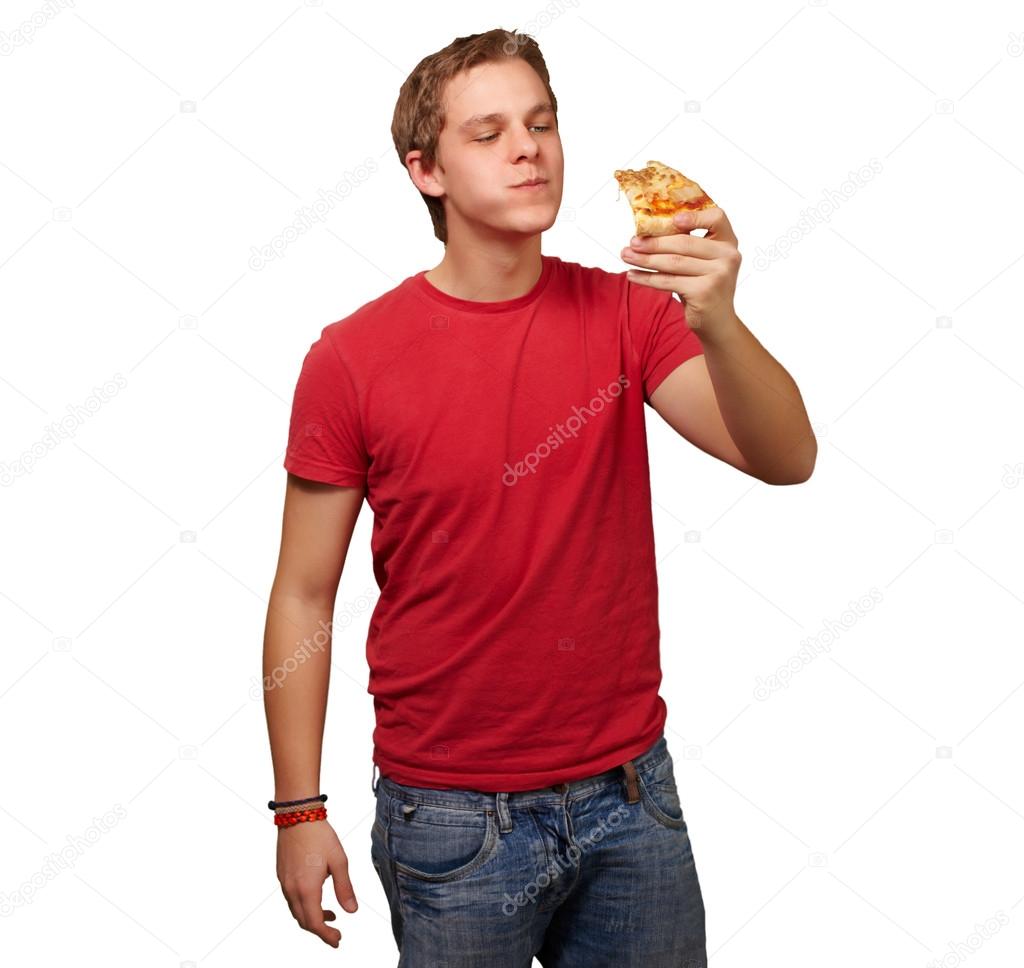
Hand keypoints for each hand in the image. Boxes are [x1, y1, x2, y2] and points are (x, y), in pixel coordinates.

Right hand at [277, 820, 357, 947]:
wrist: (297, 815)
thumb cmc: (320, 835)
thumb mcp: (339, 861)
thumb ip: (344, 888)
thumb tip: (351, 911)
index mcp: (306, 889)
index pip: (314, 923)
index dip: (326, 936)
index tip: (338, 941)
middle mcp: (291, 890)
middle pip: (303, 921)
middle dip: (319, 931)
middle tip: (335, 933)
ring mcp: (284, 883)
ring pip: (296, 911)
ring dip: (311, 918)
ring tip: (330, 915)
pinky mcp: (282, 875)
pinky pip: (291, 899)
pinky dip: (304, 906)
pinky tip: (317, 897)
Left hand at [621, 207, 741, 336]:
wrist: (718, 322)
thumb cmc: (704, 287)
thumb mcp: (702, 263)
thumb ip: (688, 245)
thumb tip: (647, 233)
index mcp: (729, 243)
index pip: (717, 217)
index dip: (695, 216)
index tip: (672, 219)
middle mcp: (728, 256)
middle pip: (684, 243)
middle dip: (654, 243)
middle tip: (632, 242)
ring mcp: (718, 275)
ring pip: (673, 262)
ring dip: (645, 259)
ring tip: (626, 255)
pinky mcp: (704, 292)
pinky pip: (668, 281)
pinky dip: (647, 278)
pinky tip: (632, 275)